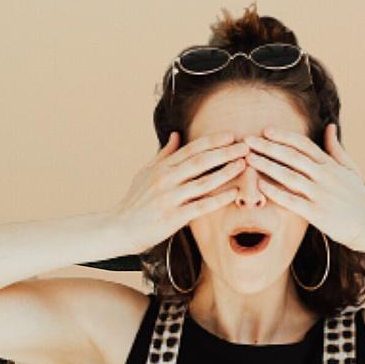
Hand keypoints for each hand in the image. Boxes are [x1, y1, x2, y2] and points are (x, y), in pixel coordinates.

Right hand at [113, 130, 248, 253]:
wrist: (118, 229)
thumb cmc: (134, 202)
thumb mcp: (144, 173)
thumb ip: (163, 155)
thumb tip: (177, 134)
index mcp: (160, 168)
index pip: (190, 149)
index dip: (211, 141)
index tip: (230, 135)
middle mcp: (164, 180)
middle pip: (200, 162)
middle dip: (225, 153)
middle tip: (246, 146)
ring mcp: (168, 199)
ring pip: (202, 183)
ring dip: (225, 172)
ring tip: (243, 165)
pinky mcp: (171, 218)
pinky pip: (200, 207)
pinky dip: (218, 200)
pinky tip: (233, 194)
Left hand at [242, 124, 364, 251]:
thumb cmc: (357, 196)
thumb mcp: (351, 168)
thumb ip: (336, 149)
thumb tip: (329, 126)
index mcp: (331, 165)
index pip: (304, 145)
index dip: (284, 136)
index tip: (265, 130)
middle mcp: (325, 176)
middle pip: (293, 157)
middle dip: (269, 147)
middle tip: (248, 141)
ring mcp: (320, 194)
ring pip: (289, 175)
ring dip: (267, 166)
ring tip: (249, 159)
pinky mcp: (316, 212)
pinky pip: (291, 200)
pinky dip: (275, 192)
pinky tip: (259, 185)